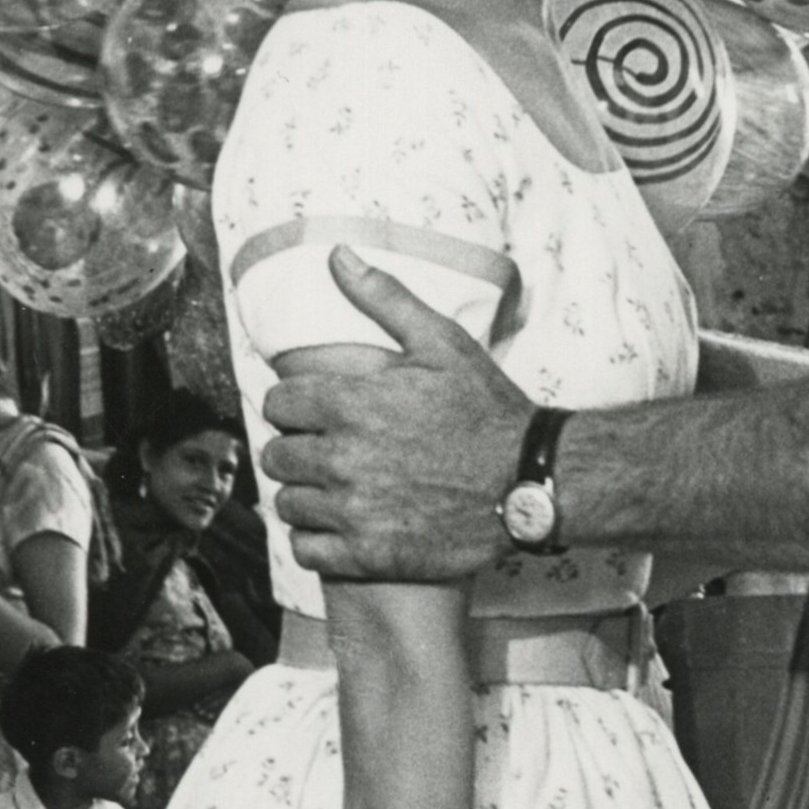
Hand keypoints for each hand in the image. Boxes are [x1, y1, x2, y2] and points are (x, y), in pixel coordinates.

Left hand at [261, 251, 530, 582]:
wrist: (531, 480)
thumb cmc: (488, 410)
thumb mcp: (443, 342)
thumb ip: (384, 298)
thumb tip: (338, 255)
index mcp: (350, 402)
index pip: (278, 403)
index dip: (295, 405)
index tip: (316, 413)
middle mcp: (342, 456)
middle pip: (277, 455)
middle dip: (297, 449)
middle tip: (326, 452)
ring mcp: (354, 508)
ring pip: (288, 503)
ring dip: (304, 495)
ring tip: (333, 490)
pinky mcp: (368, 553)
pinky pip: (308, 550)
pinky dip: (316, 541)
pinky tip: (339, 527)